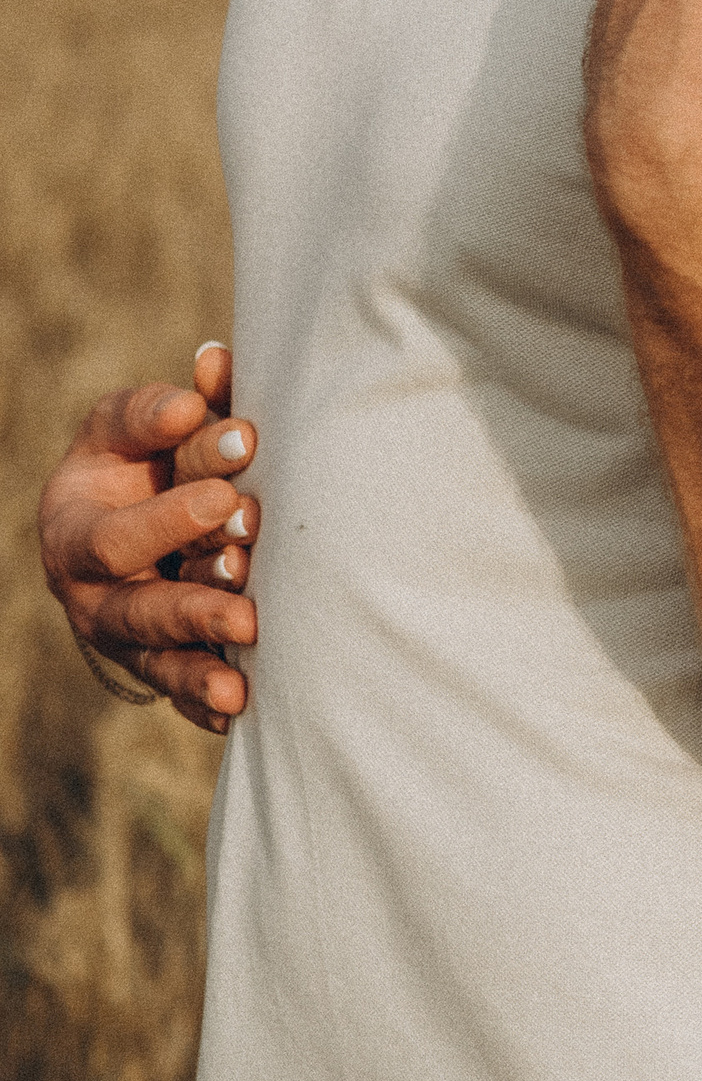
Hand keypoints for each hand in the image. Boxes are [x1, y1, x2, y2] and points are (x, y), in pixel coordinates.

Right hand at [38, 341, 261, 734]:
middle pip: (137, 609)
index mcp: (73, 532)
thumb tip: (210, 372)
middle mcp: (91, 594)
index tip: (232, 487)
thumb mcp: (126, 427)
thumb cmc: (132, 460)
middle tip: (249, 570)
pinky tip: (236, 708)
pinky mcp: (153, 663)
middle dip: (194, 596)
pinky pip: (176, 690)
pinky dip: (202, 700)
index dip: (173, 513)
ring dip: (202, 657)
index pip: (118, 536)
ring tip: (250, 644)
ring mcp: (121, 637)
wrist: (118, 514)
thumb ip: (160, 409)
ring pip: (158, 657)